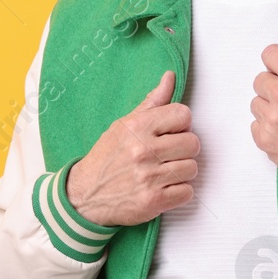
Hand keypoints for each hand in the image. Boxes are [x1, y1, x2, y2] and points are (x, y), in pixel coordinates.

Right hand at [66, 71, 199, 225]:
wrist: (85, 196)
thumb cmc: (106, 159)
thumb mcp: (123, 125)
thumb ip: (152, 102)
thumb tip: (170, 77)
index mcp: (137, 127)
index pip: (183, 115)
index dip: (181, 125)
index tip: (170, 132)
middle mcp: (143, 151)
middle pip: (193, 143)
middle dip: (183, 149)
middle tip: (168, 154)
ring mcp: (149, 177)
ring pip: (192, 168)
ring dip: (181, 172)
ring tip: (163, 172)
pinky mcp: (154, 201)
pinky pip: (187, 192)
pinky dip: (179, 192)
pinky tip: (163, 187)